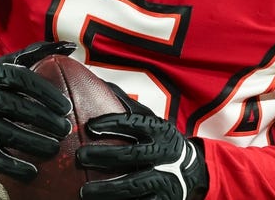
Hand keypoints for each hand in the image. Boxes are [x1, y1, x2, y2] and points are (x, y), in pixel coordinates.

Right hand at [0, 41, 74, 181]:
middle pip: (17, 108)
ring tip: (54, 148)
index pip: (24, 81)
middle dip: (44, 120)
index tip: (66, 107)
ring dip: (33, 143)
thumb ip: (36, 54)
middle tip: (64, 129)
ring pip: (6, 133)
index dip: (47, 94)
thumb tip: (70, 46)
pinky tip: (32, 171)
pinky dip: (12, 166)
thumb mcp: (4, 64)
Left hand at [77, 93, 207, 199]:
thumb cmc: (161, 142)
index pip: (134, 123)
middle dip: (104, 156)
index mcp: (160, 130)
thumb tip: (101, 85)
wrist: (193, 171)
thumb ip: (130, 108)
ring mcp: (165, 179)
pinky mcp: (163, 199)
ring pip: (134, 184)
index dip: (112, 124)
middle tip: (81, 156)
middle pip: (131, 155)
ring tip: (84, 191)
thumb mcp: (153, 122)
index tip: (90, 126)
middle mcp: (164, 153)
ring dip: (108, 189)